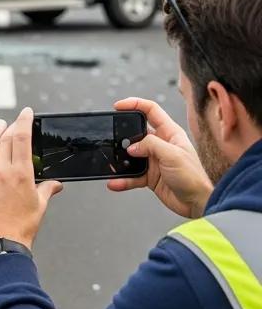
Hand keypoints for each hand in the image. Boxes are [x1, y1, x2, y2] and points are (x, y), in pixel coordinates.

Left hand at [0, 107, 63, 246]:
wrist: (2, 242)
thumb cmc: (23, 226)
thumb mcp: (40, 205)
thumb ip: (47, 189)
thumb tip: (56, 184)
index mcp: (21, 173)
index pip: (22, 139)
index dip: (24, 122)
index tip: (26, 113)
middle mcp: (2, 172)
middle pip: (6, 140)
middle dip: (11, 127)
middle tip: (14, 121)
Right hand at [107, 97, 212, 218]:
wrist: (197, 203)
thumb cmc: (193, 177)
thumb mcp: (173, 155)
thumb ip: (151, 145)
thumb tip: (132, 146)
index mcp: (170, 133)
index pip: (151, 111)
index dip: (134, 105)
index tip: (118, 107)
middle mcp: (161, 144)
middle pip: (136, 133)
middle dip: (122, 136)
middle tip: (112, 139)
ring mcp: (154, 160)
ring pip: (131, 156)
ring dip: (120, 161)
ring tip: (112, 164)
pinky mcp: (150, 176)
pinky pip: (131, 175)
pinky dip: (123, 179)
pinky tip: (116, 182)